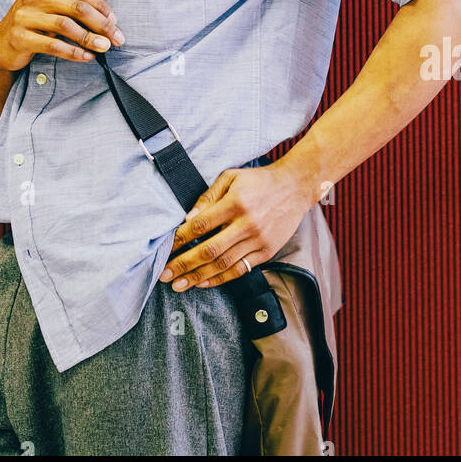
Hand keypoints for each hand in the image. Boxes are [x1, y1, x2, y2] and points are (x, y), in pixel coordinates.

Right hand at [0, 0, 123, 73]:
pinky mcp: (20, 37)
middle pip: (76, 7)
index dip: (100, 5)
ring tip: (104, 48)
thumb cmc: (32, 20)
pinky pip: (53, 45)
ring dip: (89, 38)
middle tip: (116, 38)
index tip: (114, 20)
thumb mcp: (50, 0)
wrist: (1, 44)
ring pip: (66, 26)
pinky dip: (73, 52)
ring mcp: (24, 16)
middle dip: (101, 24)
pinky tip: (86, 57)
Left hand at [157, 157, 312, 291]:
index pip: (201, 225)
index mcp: (235, 203)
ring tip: (179, 284)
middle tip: (165, 274)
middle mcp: (246, 224)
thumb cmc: (259, 180)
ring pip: (223, 264)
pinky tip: (204, 282)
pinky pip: (240, 269)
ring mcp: (258, 240)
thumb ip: (208, 197)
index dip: (181, 238)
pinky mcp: (267, 251)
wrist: (295, 187)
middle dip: (184, 264)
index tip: (167, 248)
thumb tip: (188, 218)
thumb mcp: (231, 177)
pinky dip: (221, 279)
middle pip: (209, 250)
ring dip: (198, 277)